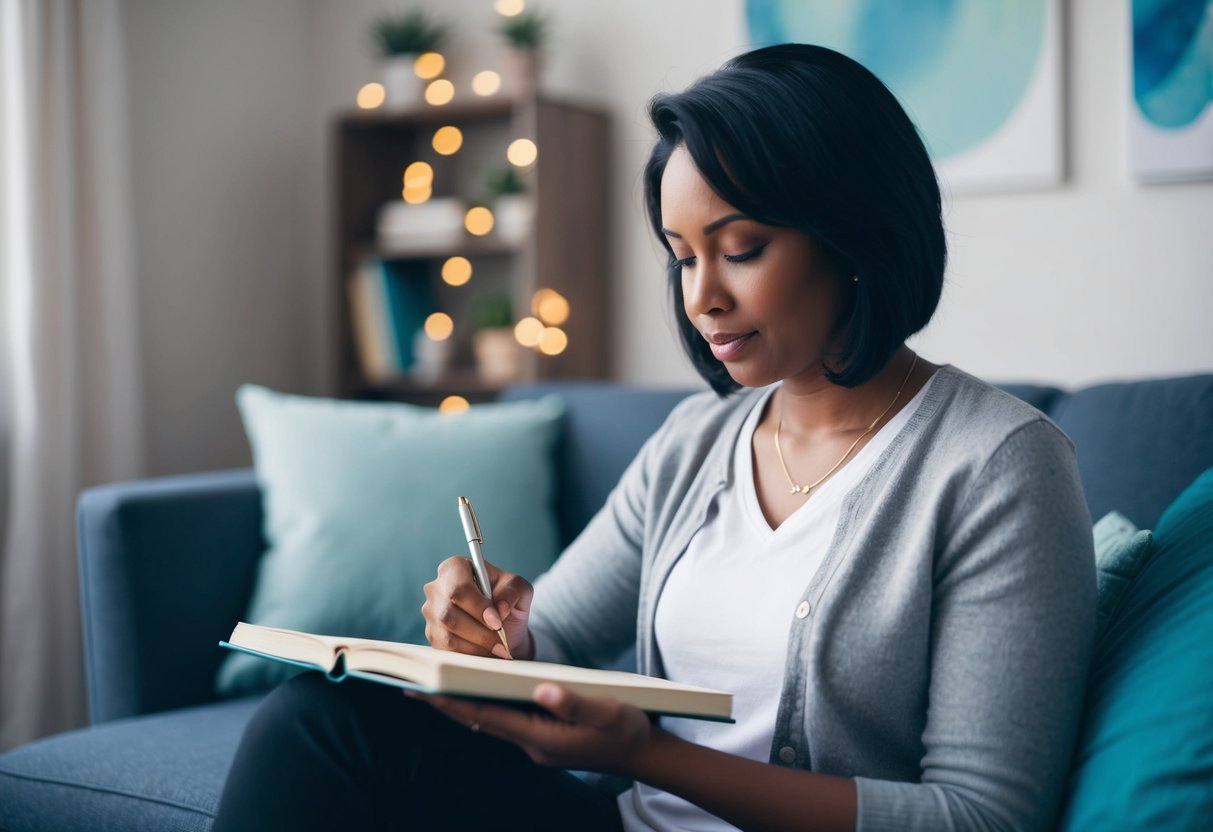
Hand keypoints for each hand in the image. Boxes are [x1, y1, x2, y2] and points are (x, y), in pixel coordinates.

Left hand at [412, 683, 653, 774]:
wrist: (645, 754)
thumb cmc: (628, 728)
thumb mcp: (608, 711)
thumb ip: (574, 702)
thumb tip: (542, 689)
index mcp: (542, 738)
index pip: (487, 718)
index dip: (454, 703)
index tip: (423, 691)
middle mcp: (533, 744)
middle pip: (480, 721)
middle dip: (447, 704)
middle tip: (411, 685)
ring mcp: (537, 743)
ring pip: (490, 721)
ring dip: (463, 705)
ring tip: (433, 686)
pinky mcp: (544, 737)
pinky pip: (505, 720)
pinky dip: (485, 706)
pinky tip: (475, 692)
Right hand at [422, 556, 533, 658]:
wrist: (501, 625)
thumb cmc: (506, 600)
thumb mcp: (518, 588)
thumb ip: (513, 591)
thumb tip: (500, 607)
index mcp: (455, 567)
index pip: (459, 588)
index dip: (478, 607)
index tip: (497, 622)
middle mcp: (436, 588)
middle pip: (449, 614)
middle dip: (479, 632)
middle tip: (501, 640)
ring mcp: (431, 612)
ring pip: (448, 635)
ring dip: (477, 645)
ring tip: (498, 648)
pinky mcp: (432, 634)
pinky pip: (447, 650)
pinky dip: (470, 654)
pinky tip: (486, 651)